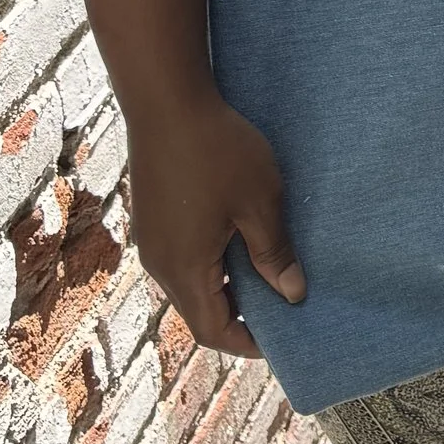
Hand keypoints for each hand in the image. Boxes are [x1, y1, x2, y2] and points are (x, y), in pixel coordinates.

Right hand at [124, 91, 306, 358]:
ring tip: (266, 271)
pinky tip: (238, 241)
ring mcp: (151, 240)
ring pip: (190, 285)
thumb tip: (292, 295)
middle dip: (240, 316)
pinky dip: (211, 265)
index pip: (213, 331)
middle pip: (199, 312)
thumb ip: (274, 253)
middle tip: (281, 303)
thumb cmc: (217, 150)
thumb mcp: (260, 203)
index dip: (247, 342)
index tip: (282, 337)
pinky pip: (181, 260)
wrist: (166, 102)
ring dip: (225, 287)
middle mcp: (160, 264)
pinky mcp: (151, 219)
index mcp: (185, 269)